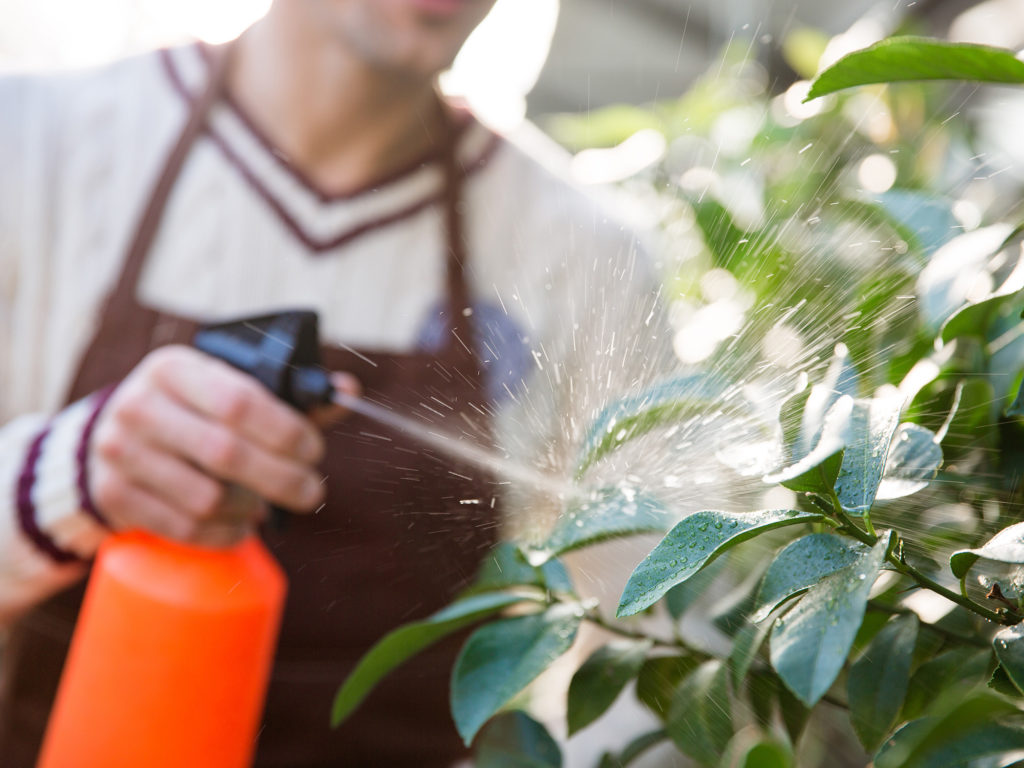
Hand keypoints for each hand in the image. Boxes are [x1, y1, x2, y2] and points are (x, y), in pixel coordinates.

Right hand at [88, 345, 357, 546]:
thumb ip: (289, 394)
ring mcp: (120, 453)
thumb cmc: (194, 410)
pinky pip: (187, 529)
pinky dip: (225, 533)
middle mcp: (140, 405)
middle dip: (283, 479)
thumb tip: (347, 391)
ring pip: (208, 499)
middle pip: (227, 454)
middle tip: (312, 491)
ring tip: (264, 502)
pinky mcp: (114, 496)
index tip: (314, 451)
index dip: (287, 432)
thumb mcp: (228, 387)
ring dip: (251, 508)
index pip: (240, 402)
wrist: (113, 437)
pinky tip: (239, 522)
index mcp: (175, 368)